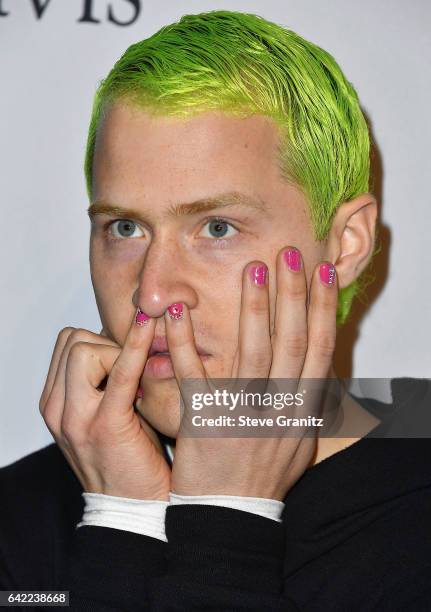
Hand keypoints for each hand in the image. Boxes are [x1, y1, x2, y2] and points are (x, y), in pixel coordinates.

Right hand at [39, 313, 170, 499]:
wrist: (137, 509)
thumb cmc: (131, 455)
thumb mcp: (107, 412)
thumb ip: (105, 378)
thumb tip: (119, 336)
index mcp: (55, 405)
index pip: (66, 344)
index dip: (100, 341)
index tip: (126, 359)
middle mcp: (56, 410)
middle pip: (72, 340)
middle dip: (106, 343)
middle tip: (133, 370)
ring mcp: (75, 419)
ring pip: (84, 348)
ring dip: (118, 351)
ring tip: (140, 380)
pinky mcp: (106, 425)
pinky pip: (120, 371)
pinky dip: (136, 344)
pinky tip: (152, 326)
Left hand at [166, 247, 337, 500]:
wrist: (230, 516)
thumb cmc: (264, 476)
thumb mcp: (297, 442)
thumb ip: (305, 404)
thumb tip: (316, 368)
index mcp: (301, 412)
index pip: (319, 351)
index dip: (323, 309)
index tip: (325, 273)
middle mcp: (278, 411)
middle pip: (290, 343)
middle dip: (292, 295)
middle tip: (287, 254)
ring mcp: (242, 416)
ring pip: (252, 353)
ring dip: (253, 308)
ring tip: (252, 269)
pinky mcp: (204, 424)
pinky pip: (195, 377)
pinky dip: (185, 344)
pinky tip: (177, 314)